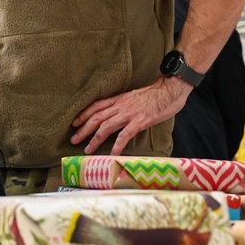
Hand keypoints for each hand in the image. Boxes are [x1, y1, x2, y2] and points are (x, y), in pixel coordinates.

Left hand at [70, 77, 190, 155]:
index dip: (83, 115)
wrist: (170, 90)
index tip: (74, 123)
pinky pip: (125, 135)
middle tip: (73, 140)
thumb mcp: (134, 97)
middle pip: (96, 118)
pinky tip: (112, 154)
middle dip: (83, 130)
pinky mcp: (140, 121)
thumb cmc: (155, 95)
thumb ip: (124, 104)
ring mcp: (129, 114)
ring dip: (94, 139)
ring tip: (87, 150)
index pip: (95, 106)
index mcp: (118, 99)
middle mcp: (120, 106)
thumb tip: (116, 114)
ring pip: (106, 127)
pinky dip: (117, 145)